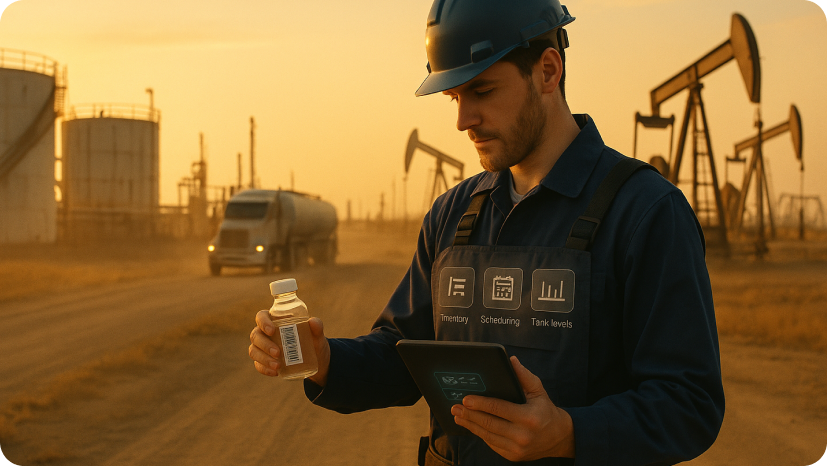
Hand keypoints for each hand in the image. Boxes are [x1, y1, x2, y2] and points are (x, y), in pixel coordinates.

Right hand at [248, 311, 330, 385]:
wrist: (316, 361)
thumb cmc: (314, 342)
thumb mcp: (317, 335)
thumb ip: (317, 327)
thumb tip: (313, 322)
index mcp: (275, 320)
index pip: (261, 316)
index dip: (263, 322)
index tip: (271, 330)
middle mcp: (265, 333)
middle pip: (256, 335)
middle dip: (264, 345)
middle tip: (278, 352)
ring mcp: (263, 348)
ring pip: (254, 351)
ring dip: (263, 358)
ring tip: (277, 366)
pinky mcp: (264, 361)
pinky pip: (258, 365)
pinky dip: (264, 369)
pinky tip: (275, 372)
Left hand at [450, 356, 574, 461]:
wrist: (559, 437)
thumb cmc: (545, 410)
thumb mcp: (538, 390)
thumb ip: (523, 376)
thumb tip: (511, 360)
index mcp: (529, 417)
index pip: (499, 409)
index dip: (481, 403)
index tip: (466, 399)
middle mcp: (523, 435)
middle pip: (489, 423)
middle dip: (470, 414)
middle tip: (455, 407)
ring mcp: (517, 449)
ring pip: (488, 436)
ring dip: (470, 425)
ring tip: (458, 415)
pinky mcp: (512, 456)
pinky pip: (492, 444)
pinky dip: (480, 434)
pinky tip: (471, 425)